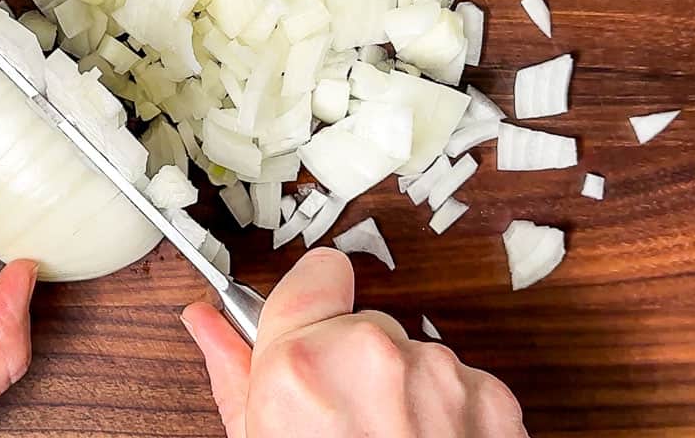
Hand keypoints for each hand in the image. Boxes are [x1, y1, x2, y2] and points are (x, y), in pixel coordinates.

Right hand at [181, 248, 526, 437]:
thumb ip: (233, 373)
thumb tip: (203, 323)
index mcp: (300, 365)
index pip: (315, 272)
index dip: (311, 304)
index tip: (308, 327)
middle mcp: (371, 355)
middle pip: (359, 323)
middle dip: (351, 363)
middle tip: (341, 422)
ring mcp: (437, 374)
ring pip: (409, 353)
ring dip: (399, 388)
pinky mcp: (490, 396)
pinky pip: (457, 381)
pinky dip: (444, 411)